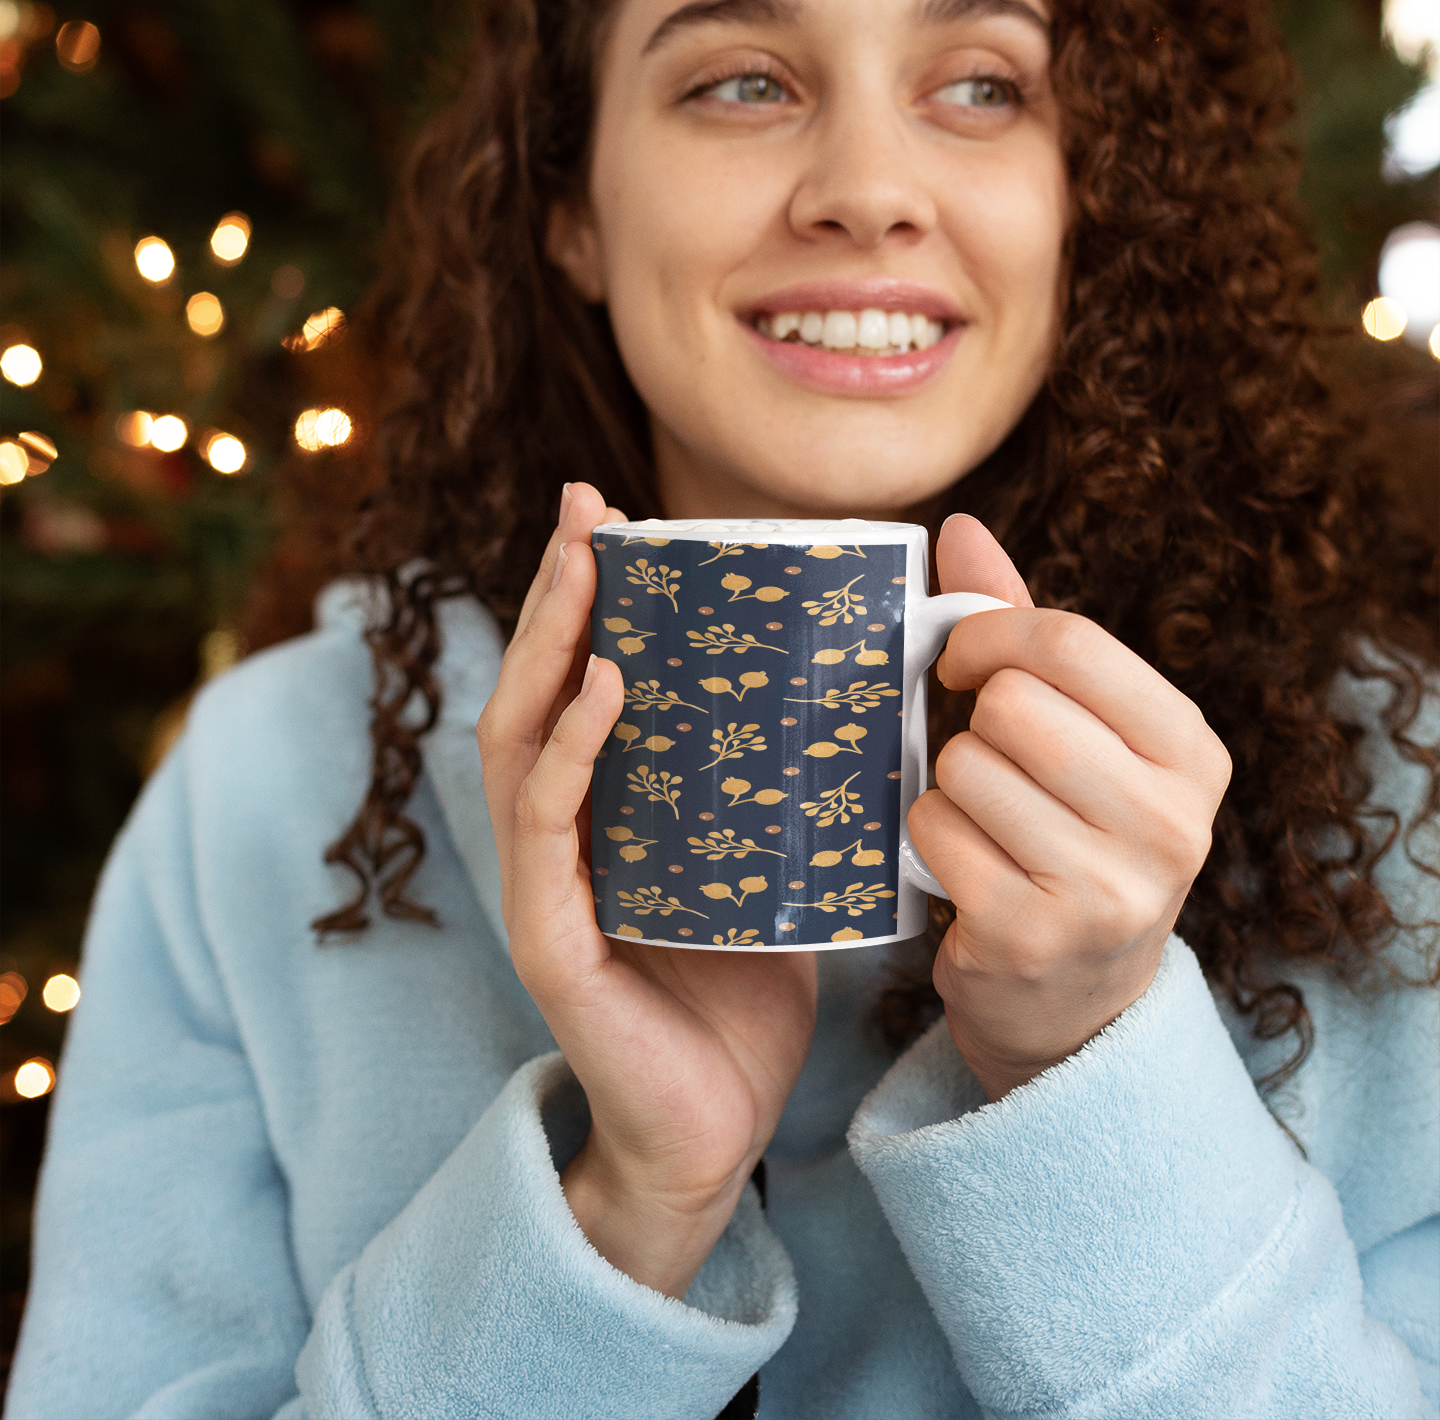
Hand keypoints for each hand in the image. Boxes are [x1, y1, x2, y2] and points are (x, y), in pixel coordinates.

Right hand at [476, 482, 815, 1295]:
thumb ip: (777, 790)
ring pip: (521, 739)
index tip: (612, 517)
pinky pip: (549, 825)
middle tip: (582, 506)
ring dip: (548, 645)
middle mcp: (560, 837)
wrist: (719, 1134)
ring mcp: (545, 887)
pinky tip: (600, 688)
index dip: (584, 600)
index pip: (576, 685)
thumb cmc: (742, 999)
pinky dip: (569, 748)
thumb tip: (850, 695)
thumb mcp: (767, 865)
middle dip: (555, 591)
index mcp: (603, 814)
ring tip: (584, 570)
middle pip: (534, 688)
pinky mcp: (551, 939)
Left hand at [909, 516, 1231, 1101]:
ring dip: (948, 784)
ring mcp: (1106, 888)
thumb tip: (959, 524)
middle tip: (985, 760)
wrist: (1075, 1005)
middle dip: (972, 723)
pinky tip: (965, 867)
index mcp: (1191, 752)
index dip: (992, 634)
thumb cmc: (1068, 831)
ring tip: (985, 821)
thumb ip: (1021, 626)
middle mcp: (1169, 823)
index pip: (1073, 642)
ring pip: (965, 766)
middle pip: (1013, 704)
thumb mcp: (1074, 729)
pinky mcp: (1031, 935)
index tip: (962, 660)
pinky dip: (926, 837)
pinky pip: (933, 829)